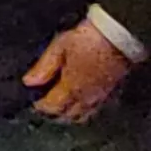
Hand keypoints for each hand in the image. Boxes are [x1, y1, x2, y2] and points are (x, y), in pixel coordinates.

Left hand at [19, 19, 133, 121]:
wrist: (120, 34)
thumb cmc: (90, 38)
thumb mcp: (61, 46)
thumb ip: (44, 66)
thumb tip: (29, 81)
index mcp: (71, 88)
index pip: (52, 106)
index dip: (41, 106)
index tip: (34, 102)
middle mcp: (86, 97)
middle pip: (68, 115)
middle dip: (55, 114)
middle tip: (47, 107)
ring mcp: (101, 96)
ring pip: (83, 115)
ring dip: (71, 114)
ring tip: (64, 106)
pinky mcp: (113, 91)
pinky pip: (96, 108)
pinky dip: (86, 109)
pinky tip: (83, 100)